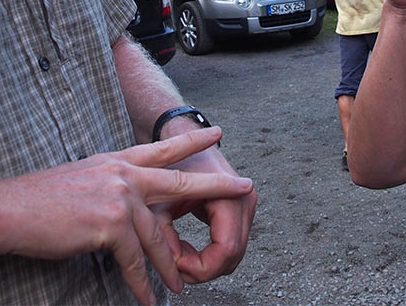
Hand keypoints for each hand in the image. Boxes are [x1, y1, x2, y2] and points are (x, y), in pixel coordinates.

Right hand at [0, 127, 251, 305]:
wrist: (7, 210)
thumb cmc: (37, 201)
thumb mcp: (82, 180)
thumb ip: (111, 187)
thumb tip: (128, 205)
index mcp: (115, 161)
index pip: (161, 148)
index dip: (191, 141)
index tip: (216, 133)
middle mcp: (122, 174)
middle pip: (180, 180)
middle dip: (215, 185)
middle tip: (245, 187)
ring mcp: (118, 197)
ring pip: (158, 236)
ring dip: (169, 266)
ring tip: (180, 286)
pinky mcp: (109, 224)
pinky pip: (136, 260)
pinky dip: (143, 282)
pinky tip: (147, 298)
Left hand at [153, 142, 256, 283]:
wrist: (181, 136)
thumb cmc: (169, 163)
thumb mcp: (159, 198)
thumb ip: (162, 232)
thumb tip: (170, 261)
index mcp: (229, 194)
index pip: (226, 250)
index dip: (202, 268)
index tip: (177, 267)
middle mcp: (245, 199)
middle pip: (232, 256)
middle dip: (203, 269)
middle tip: (174, 269)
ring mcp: (246, 204)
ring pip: (233, 254)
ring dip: (206, 263)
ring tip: (178, 257)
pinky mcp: (240, 209)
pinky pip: (230, 244)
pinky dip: (209, 255)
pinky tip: (186, 250)